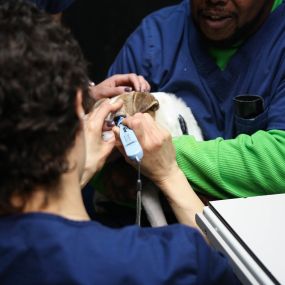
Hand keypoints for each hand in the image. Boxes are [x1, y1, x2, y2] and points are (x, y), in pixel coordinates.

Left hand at [80, 99, 122, 186]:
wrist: (74, 172)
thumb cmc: (90, 163)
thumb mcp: (106, 150)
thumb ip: (112, 139)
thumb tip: (115, 132)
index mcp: (93, 126)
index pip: (104, 109)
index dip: (113, 105)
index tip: (120, 103)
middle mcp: (84, 123)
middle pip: (97, 109)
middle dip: (107, 107)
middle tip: (116, 107)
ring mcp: (78, 126)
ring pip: (91, 114)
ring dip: (100, 114)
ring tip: (108, 119)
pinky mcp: (75, 132)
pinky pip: (82, 119)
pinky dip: (89, 116)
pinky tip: (90, 114)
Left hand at [89, 74, 150, 100]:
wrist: (91, 99)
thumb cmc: (96, 95)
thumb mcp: (104, 92)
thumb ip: (115, 90)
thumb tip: (129, 90)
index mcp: (118, 79)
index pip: (132, 76)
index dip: (137, 82)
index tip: (139, 91)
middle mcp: (124, 81)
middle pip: (138, 78)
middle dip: (143, 84)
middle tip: (143, 94)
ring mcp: (126, 87)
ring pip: (140, 83)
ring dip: (144, 87)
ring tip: (144, 95)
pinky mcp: (128, 93)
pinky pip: (138, 90)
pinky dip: (143, 92)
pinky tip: (143, 97)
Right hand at [113, 113, 204, 229]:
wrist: (168, 174)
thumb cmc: (148, 170)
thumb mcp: (132, 160)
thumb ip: (123, 145)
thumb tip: (115, 131)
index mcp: (148, 143)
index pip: (136, 121)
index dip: (128, 122)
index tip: (124, 127)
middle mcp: (158, 136)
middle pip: (143, 116)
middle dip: (134, 120)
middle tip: (130, 129)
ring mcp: (164, 134)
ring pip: (149, 118)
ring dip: (141, 122)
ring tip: (138, 132)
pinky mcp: (168, 134)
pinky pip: (155, 124)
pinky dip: (148, 126)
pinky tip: (146, 135)